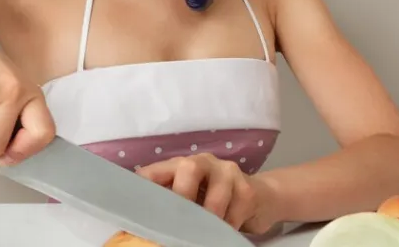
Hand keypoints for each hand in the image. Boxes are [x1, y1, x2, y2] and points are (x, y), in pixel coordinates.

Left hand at [136, 153, 279, 234]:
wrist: (262, 197)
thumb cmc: (215, 200)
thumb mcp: (191, 199)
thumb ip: (171, 203)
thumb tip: (142, 227)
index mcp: (179, 165)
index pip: (153, 172)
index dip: (143, 190)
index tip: (136, 212)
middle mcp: (202, 162)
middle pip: (187, 170)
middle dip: (181, 199)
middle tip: (176, 225)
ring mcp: (227, 172)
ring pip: (213, 200)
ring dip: (207, 223)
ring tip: (202, 235)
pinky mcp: (247, 190)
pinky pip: (232, 215)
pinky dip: (224, 229)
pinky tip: (221, 233)